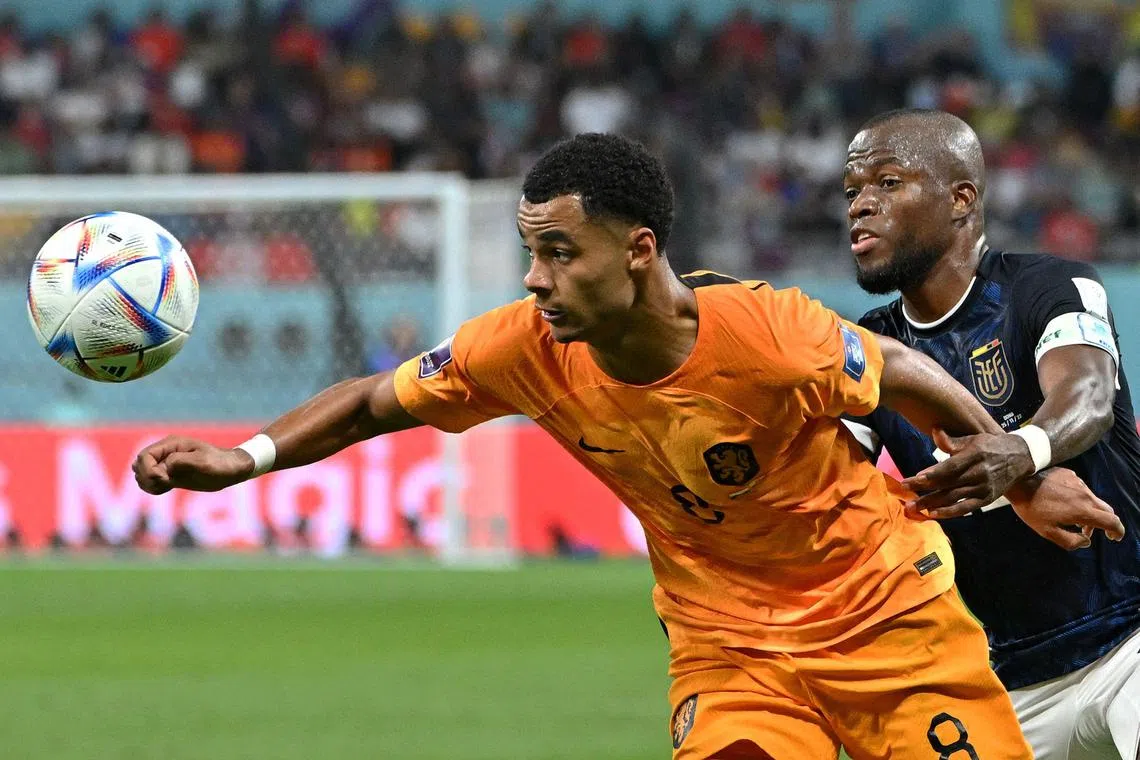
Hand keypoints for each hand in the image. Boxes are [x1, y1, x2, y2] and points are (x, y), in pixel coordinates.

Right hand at [133, 435, 254, 494]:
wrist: (232, 470)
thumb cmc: (220, 464)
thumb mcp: (204, 462)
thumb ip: (182, 461)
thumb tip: (165, 466)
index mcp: (172, 444)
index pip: (144, 456)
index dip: (148, 469)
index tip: (165, 479)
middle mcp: (166, 452)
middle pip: (139, 464)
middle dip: (147, 477)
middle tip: (166, 484)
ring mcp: (167, 464)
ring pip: (142, 474)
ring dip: (148, 483)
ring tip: (167, 486)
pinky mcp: (170, 475)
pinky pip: (151, 482)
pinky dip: (153, 487)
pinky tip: (167, 488)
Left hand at [901, 427, 1035, 516]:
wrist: (1020, 459)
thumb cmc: (990, 446)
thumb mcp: (973, 439)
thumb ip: (952, 440)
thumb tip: (934, 430)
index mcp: (975, 455)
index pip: (950, 467)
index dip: (932, 474)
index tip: (914, 479)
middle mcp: (979, 473)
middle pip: (948, 484)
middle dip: (925, 490)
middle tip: (905, 495)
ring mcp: (983, 488)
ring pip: (953, 498)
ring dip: (932, 503)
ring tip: (913, 507)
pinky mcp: (986, 499)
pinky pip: (966, 508)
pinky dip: (949, 513)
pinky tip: (933, 514)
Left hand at [1006, 468, 1124, 549]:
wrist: (1018, 481)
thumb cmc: (1031, 508)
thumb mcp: (1048, 532)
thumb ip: (1071, 541)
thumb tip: (1086, 541)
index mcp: (1083, 510)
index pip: (1112, 521)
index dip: (1117, 531)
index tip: (1113, 537)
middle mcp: (1085, 495)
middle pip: (1106, 510)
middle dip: (1103, 523)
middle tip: (1087, 531)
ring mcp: (1078, 482)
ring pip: (1092, 499)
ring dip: (1088, 510)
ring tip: (1069, 518)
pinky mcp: (1069, 474)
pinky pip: (1079, 489)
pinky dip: (1077, 498)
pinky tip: (1061, 502)